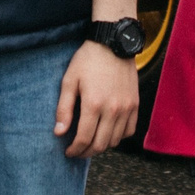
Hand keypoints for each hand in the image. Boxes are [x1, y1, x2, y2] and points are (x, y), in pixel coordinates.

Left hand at [54, 39, 141, 157]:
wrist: (113, 43)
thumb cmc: (88, 60)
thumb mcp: (69, 81)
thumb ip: (64, 109)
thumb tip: (59, 132)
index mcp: (94, 104)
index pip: (84, 139)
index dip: (75, 150)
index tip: (68, 151)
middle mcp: (113, 109)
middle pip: (100, 144)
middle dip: (86, 152)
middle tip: (78, 151)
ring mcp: (126, 108)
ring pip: (115, 140)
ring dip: (102, 146)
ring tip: (91, 142)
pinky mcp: (135, 104)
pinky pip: (129, 130)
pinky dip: (118, 137)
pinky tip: (108, 132)